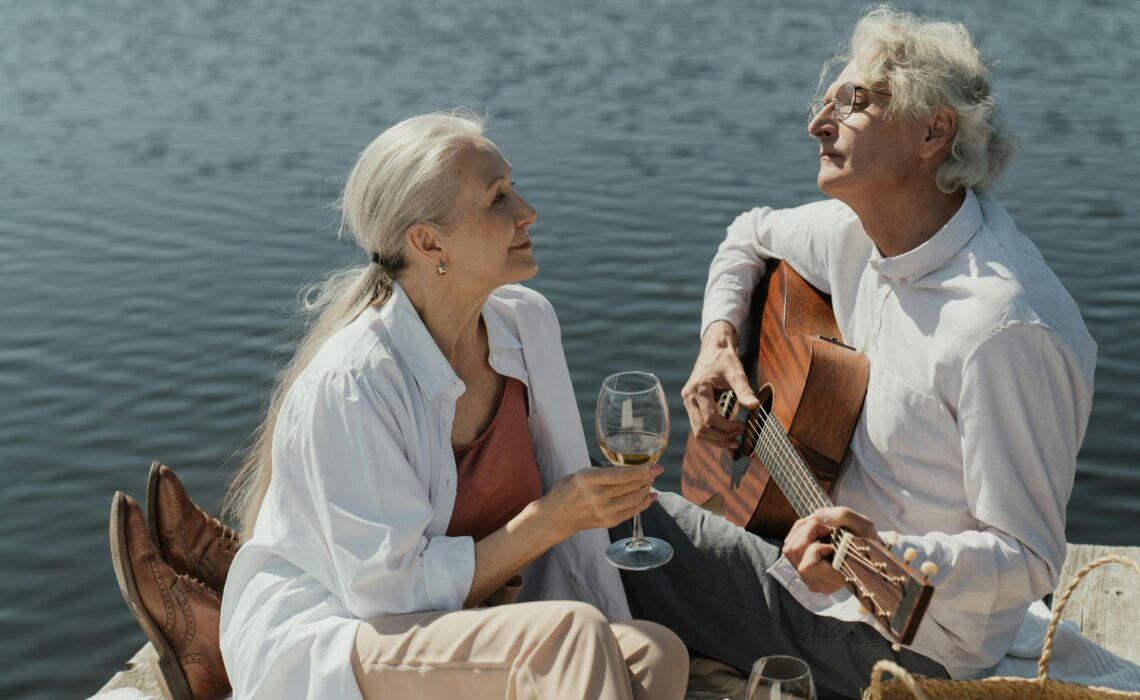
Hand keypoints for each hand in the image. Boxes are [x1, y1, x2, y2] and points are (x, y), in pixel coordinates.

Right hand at [540, 465, 662, 540]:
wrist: (557, 516)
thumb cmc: (567, 490)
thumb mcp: (582, 474)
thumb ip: (604, 473)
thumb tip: (631, 470)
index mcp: (588, 479)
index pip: (622, 476)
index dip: (642, 471)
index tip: (656, 467)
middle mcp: (598, 496)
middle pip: (631, 487)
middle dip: (647, 479)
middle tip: (654, 472)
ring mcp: (604, 511)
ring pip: (634, 499)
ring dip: (646, 490)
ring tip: (650, 482)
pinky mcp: (609, 522)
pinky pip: (632, 512)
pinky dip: (644, 503)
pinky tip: (649, 496)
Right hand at [681, 320, 758, 448]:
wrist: (713, 348)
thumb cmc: (725, 359)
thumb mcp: (736, 372)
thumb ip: (744, 390)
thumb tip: (755, 406)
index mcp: (698, 389)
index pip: (710, 418)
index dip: (727, 427)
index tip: (743, 426)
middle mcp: (689, 397)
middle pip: (701, 429)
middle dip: (721, 438)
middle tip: (739, 439)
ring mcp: (688, 402)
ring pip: (697, 431)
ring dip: (716, 440)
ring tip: (733, 442)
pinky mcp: (691, 404)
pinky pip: (698, 426)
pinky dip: (712, 434)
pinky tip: (725, 437)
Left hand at [782, 507, 876, 594]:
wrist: (866, 551)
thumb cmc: (866, 541)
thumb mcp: (863, 526)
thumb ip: (843, 516)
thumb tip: (817, 516)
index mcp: (836, 579)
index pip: (808, 565)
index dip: (816, 546)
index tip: (833, 539)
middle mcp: (820, 585)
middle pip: (794, 551)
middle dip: (808, 529)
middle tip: (827, 527)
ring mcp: (808, 579)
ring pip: (788, 548)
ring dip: (802, 530)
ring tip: (821, 528)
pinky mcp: (800, 569)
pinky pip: (788, 547)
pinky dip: (799, 533)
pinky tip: (815, 533)